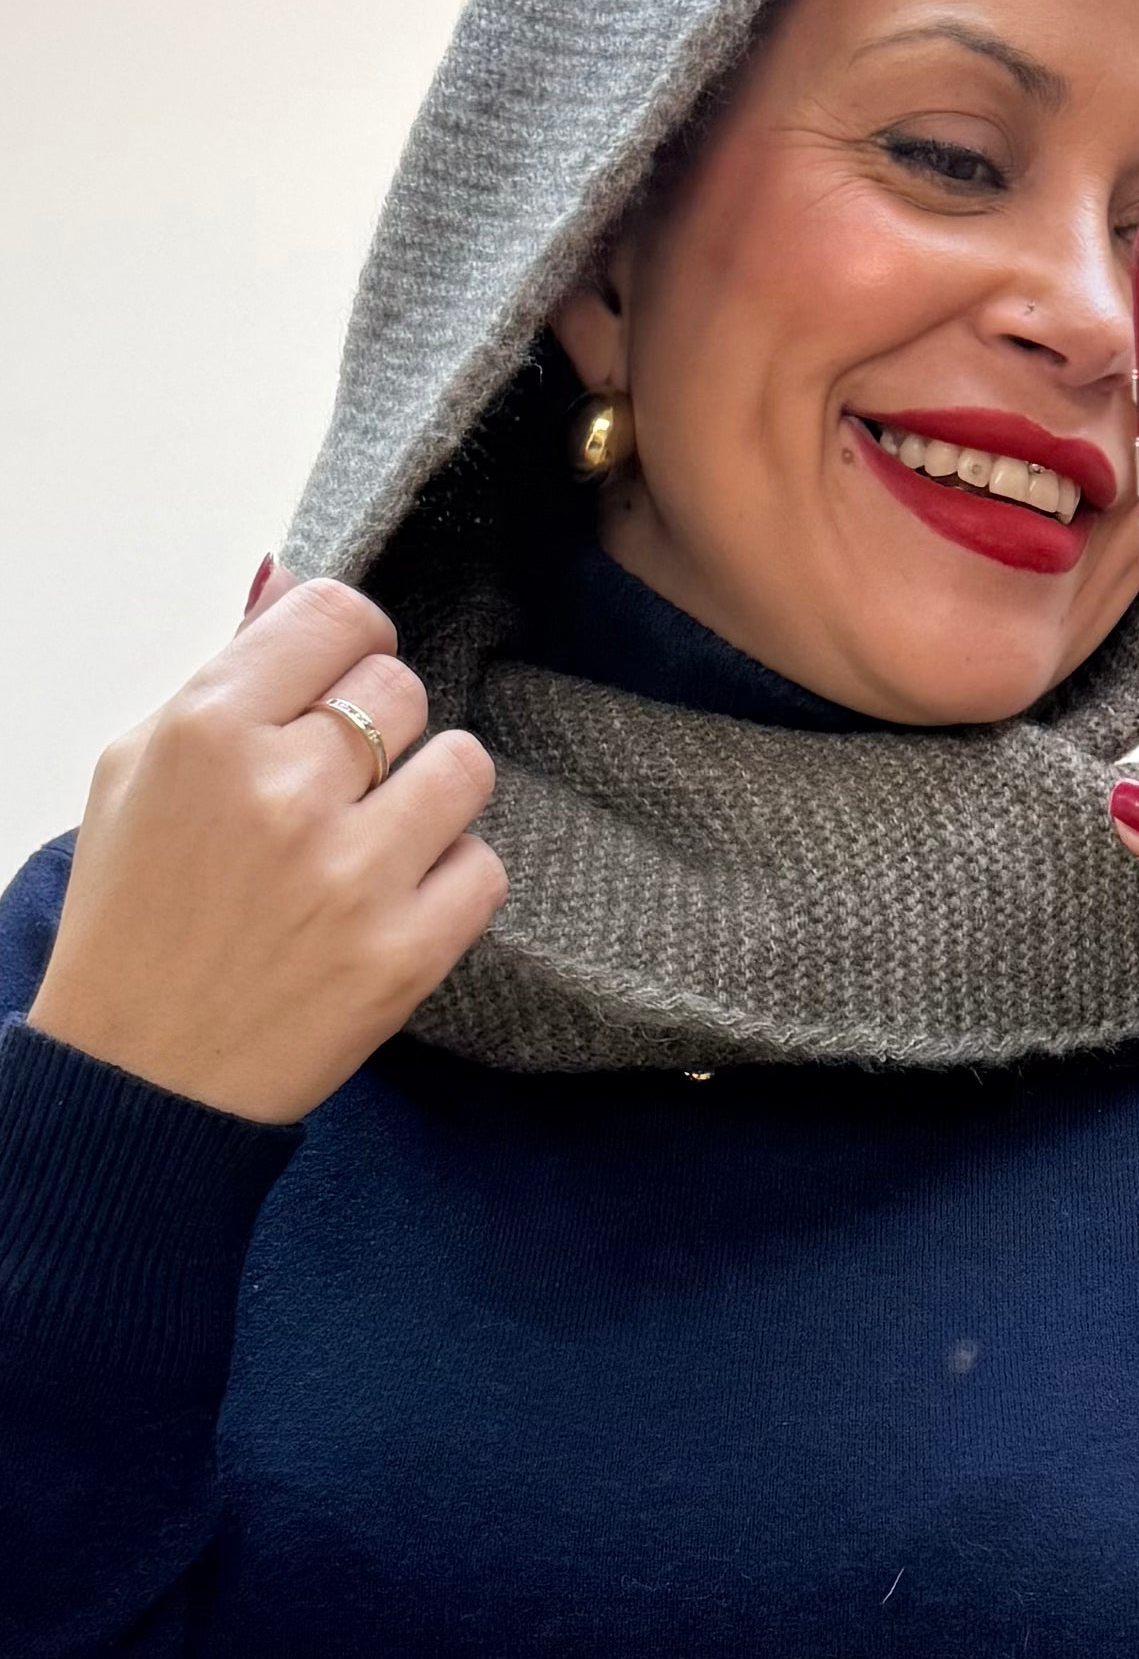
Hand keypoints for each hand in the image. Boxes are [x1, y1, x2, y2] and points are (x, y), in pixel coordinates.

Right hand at [28, 566, 506, 1122]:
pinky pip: (485, 867)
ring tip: (378, 841)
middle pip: (403, 689)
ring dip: (429, 798)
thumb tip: (290, 583)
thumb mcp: (136, 771)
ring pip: (463, 767)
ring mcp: (351, 873)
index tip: (345, 678)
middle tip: (343, 785)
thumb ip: (224, 674)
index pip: (338, 614)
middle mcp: (282, 790)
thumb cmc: (134, 917)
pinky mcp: (404, 952)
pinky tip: (394, 904)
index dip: (351, 643)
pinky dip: (450, 882)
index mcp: (206, 730)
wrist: (139, 1075)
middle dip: (381, 730)